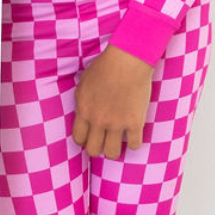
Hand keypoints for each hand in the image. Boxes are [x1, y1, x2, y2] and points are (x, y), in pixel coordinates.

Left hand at [72, 44, 154, 158]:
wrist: (127, 60)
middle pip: (93, 150)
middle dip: (97, 148)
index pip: (78, 138)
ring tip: (117, 141)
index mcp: (83, 110)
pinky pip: (134, 145)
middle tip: (103, 140)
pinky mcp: (135, 123)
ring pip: (112, 153)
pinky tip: (133, 135)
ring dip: (114, 150)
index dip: (83, 140)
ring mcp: (117, 123)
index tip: (90, 136)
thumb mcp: (83, 82)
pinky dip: (134, 143)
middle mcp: (98, 120)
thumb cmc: (105, 66)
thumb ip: (80, 99)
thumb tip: (80, 111)